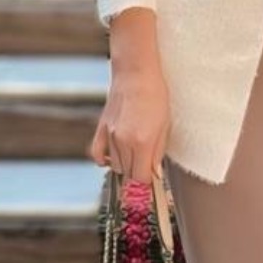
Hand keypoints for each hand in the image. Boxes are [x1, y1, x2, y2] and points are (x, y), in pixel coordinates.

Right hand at [89, 59, 170, 190]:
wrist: (136, 73)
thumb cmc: (156, 97)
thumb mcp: (165, 126)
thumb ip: (157, 154)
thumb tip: (154, 175)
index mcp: (142, 143)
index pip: (141, 179)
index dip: (147, 187)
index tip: (151, 189)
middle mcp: (123, 142)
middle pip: (128, 175)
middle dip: (138, 178)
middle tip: (147, 173)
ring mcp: (109, 136)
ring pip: (115, 166)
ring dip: (126, 168)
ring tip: (136, 158)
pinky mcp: (101, 129)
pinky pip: (97, 155)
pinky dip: (105, 161)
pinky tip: (114, 159)